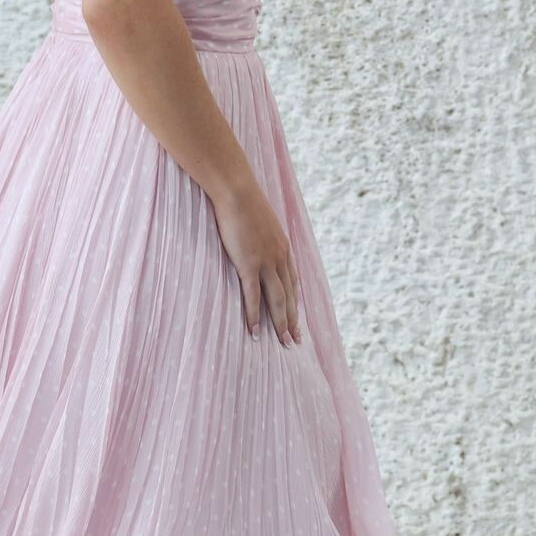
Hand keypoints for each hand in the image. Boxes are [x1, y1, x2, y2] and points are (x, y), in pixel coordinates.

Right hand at [212, 175, 302, 343]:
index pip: (293, 282)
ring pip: (277, 300)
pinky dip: (255, 317)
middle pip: (289, 296)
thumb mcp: (261, 219)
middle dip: (293, 320)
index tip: (297, 319)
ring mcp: (266, 262)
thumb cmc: (244, 202)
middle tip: (295, 341)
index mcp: (284, 248)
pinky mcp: (249, 264)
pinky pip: (253, 297)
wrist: (237, 191)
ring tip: (283, 344)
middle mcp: (280, 258)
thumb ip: (262, 235)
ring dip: (280, 324)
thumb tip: (256, 239)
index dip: (295, 302)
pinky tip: (256, 332)